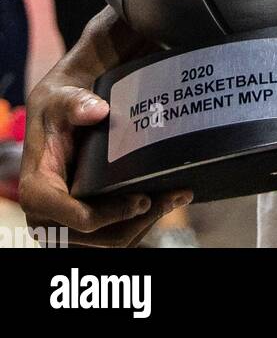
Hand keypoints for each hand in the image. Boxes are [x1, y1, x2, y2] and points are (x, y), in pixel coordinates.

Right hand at [20, 55, 191, 247]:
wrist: (58, 115)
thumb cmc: (57, 108)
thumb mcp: (61, 98)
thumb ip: (75, 103)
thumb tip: (98, 110)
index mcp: (37, 192)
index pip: (77, 219)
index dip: (111, 215)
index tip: (143, 199)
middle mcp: (47, 218)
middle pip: (100, 238)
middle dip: (139, 221)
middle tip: (174, 196)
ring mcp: (65, 226)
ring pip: (111, 241)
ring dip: (146, 223)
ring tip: (176, 197)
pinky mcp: (82, 226)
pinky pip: (114, 235)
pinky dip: (140, 223)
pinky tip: (164, 201)